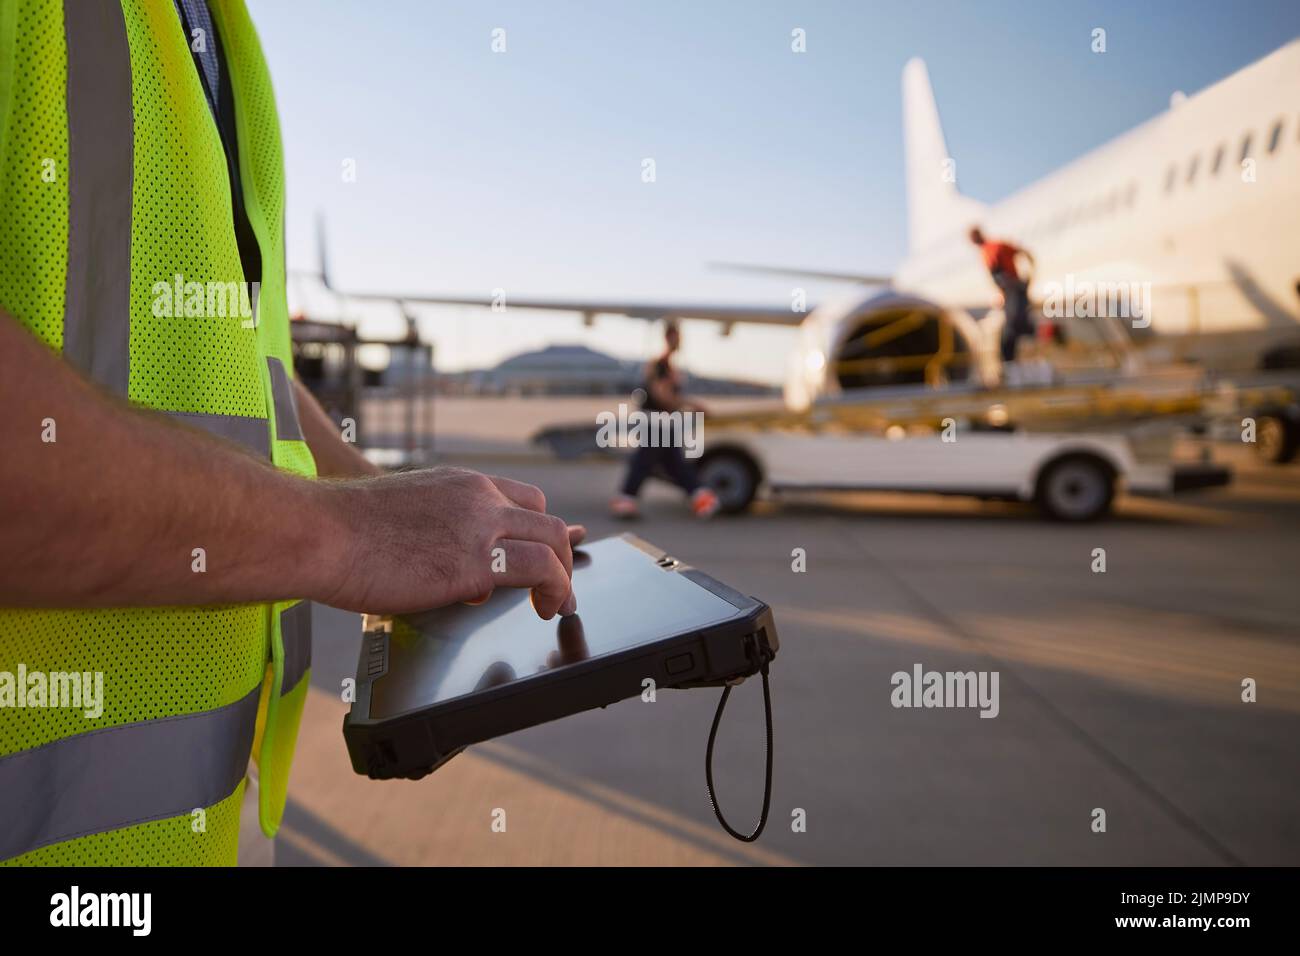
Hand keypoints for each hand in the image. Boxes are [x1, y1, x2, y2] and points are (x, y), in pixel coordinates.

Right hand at [312, 466, 577, 617]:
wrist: (318, 532)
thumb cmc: (340, 531)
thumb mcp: (402, 516)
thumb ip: (435, 533)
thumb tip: (448, 568)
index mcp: (458, 483)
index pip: (522, 497)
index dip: (537, 528)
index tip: (541, 553)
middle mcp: (477, 497)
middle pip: (545, 519)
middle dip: (559, 553)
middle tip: (555, 583)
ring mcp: (479, 525)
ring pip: (552, 541)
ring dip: (563, 576)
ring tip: (557, 603)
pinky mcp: (475, 561)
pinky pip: (540, 570)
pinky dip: (555, 590)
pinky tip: (545, 610)